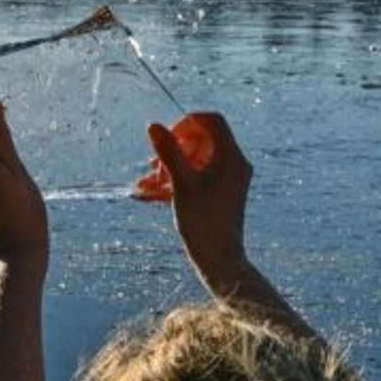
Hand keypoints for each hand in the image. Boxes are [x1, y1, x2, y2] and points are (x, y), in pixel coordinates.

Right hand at [133, 110, 251, 286]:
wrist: (219, 259)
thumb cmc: (203, 222)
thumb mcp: (181, 183)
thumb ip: (168, 152)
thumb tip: (154, 125)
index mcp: (231, 157)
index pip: (212, 121)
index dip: (186, 123)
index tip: (166, 137)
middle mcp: (234, 164)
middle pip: (202, 140)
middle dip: (173, 150)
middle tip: (155, 166)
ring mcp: (229, 179)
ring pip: (195, 161)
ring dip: (170, 168)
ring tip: (146, 184)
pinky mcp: (222, 193)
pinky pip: (198, 177)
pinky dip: (178, 181)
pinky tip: (151, 194)